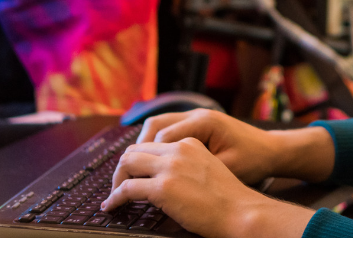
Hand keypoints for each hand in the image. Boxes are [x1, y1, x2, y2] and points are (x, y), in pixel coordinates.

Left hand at [102, 138, 312, 236]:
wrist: (240, 210)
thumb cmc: (228, 198)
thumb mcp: (208, 168)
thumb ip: (187, 165)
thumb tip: (166, 178)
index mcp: (190, 142)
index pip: (152, 143)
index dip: (137, 159)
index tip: (132, 173)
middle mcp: (179, 149)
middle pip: (135, 149)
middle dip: (122, 168)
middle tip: (118, 185)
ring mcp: (170, 166)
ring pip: (127, 164)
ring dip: (116, 181)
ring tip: (113, 196)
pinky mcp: (163, 187)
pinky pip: (127, 188)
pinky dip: (115, 198)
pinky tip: (112, 206)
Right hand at [135, 108, 277, 184]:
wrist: (271, 150)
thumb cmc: (252, 161)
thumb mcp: (224, 169)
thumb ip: (191, 173)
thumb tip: (156, 186)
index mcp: (203, 123)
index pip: (159, 139)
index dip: (140, 163)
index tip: (127, 185)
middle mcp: (197, 115)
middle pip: (153, 127)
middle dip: (135, 153)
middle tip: (122, 179)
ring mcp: (197, 116)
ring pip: (157, 125)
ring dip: (143, 147)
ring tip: (132, 172)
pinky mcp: (198, 124)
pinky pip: (167, 128)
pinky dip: (155, 144)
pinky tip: (151, 163)